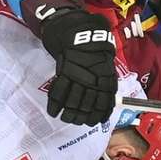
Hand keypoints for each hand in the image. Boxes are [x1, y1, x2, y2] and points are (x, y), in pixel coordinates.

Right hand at [40, 8, 117, 124]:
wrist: (83, 37)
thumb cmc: (96, 55)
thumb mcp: (107, 72)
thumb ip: (106, 90)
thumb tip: (104, 111)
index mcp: (106, 83)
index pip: (102, 106)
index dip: (96, 117)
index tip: (91, 122)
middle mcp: (93, 82)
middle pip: (85, 106)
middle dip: (79, 117)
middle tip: (75, 121)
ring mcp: (78, 77)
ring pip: (72, 101)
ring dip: (67, 113)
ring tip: (65, 118)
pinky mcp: (65, 72)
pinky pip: (58, 92)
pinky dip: (54, 104)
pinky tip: (53, 111)